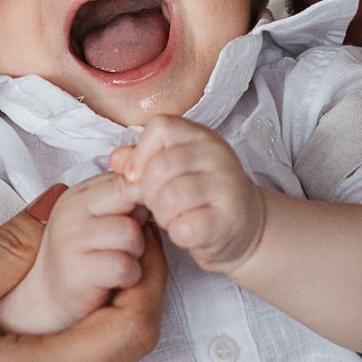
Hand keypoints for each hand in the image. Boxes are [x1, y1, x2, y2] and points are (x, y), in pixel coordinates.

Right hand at [0, 173, 147, 334]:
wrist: (45, 298)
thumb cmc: (81, 257)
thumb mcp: (99, 218)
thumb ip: (123, 199)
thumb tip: (162, 187)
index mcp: (79, 194)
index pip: (125, 178)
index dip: (145, 195)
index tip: (144, 214)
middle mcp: (71, 211)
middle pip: (133, 200)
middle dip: (142, 222)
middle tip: (130, 242)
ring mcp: (71, 240)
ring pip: (133, 235)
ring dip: (137, 253)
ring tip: (120, 261)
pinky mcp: (76, 271)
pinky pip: (126, 266)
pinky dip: (130, 277)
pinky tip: (116, 280)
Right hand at [0, 199, 164, 361]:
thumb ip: (2, 251)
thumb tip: (54, 205)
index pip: (134, 328)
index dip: (149, 272)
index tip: (139, 229)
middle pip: (126, 350)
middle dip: (131, 286)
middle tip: (117, 234)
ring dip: (104, 315)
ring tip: (82, 263)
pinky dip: (76, 344)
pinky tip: (46, 311)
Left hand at [110, 115, 265, 272]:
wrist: (246, 228)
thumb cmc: (202, 197)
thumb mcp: (173, 169)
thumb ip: (142, 159)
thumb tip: (115, 159)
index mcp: (201, 136)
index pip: (160, 127)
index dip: (140, 153)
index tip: (138, 176)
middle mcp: (218, 155)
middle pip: (160, 167)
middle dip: (148, 192)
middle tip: (156, 203)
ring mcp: (227, 187)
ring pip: (169, 198)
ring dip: (161, 215)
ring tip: (171, 217)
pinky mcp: (228, 220)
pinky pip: (184, 226)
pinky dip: (176, 233)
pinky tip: (184, 231)